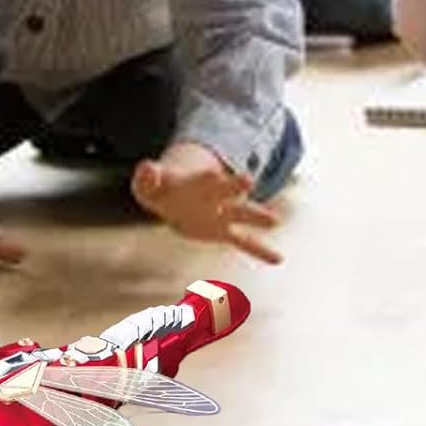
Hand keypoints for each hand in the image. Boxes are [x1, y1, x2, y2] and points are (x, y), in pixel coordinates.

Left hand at [130, 140, 282, 264]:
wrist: (172, 201)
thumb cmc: (159, 189)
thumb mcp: (147, 184)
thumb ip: (147, 176)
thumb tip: (147, 166)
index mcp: (196, 182)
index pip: (204, 178)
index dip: (208, 177)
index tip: (214, 175)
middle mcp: (214, 196)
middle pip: (227, 189)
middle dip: (235, 186)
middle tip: (248, 180)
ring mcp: (222, 214)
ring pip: (242, 214)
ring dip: (257, 217)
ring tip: (275, 221)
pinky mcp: (223, 232)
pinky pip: (245, 242)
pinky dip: (261, 251)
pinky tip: (278, 259)